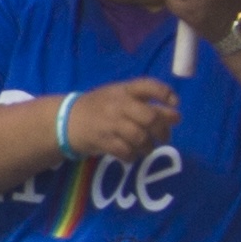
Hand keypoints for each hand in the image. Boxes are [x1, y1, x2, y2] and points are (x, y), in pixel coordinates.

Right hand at [64, 76, 178, 161]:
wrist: (65, 119)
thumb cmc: (99, 107)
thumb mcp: (118, 97)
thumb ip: (145, 103)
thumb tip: (175, 116)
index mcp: (123, 90)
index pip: (148, 86)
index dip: (166, 94)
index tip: (174, 105)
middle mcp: (117, 104)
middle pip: (150, 117)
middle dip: (162, 130)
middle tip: (163, 137)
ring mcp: (109, 123)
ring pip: (140, 137)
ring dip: (148, 146)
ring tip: (146, 148)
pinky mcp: (103, 140)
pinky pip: (126, 151)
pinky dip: (133, 156)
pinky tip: (131, 154)